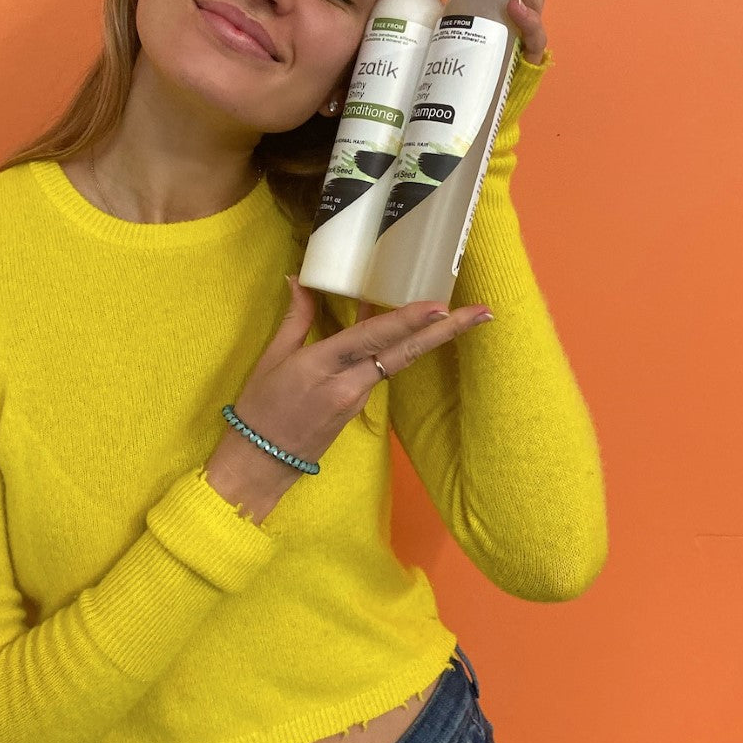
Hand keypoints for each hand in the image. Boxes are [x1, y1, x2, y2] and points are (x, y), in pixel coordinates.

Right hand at [203, 277, 491, 520]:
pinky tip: (415, 328)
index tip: (439, 306)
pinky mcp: (360, 406)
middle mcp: (348, 384)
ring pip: (398, 360)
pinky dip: (400, 346)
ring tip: (461, 315)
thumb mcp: (272, 358)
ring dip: (430, 337)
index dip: (407, 321)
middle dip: (446, 332)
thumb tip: (300, 280)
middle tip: (483, 313)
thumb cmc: (260, 407)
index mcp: (320, 366)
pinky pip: (383, 369)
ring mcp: (358, 398)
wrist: (261, 462)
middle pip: (404, 352)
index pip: (372, 338)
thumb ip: (296, 318)